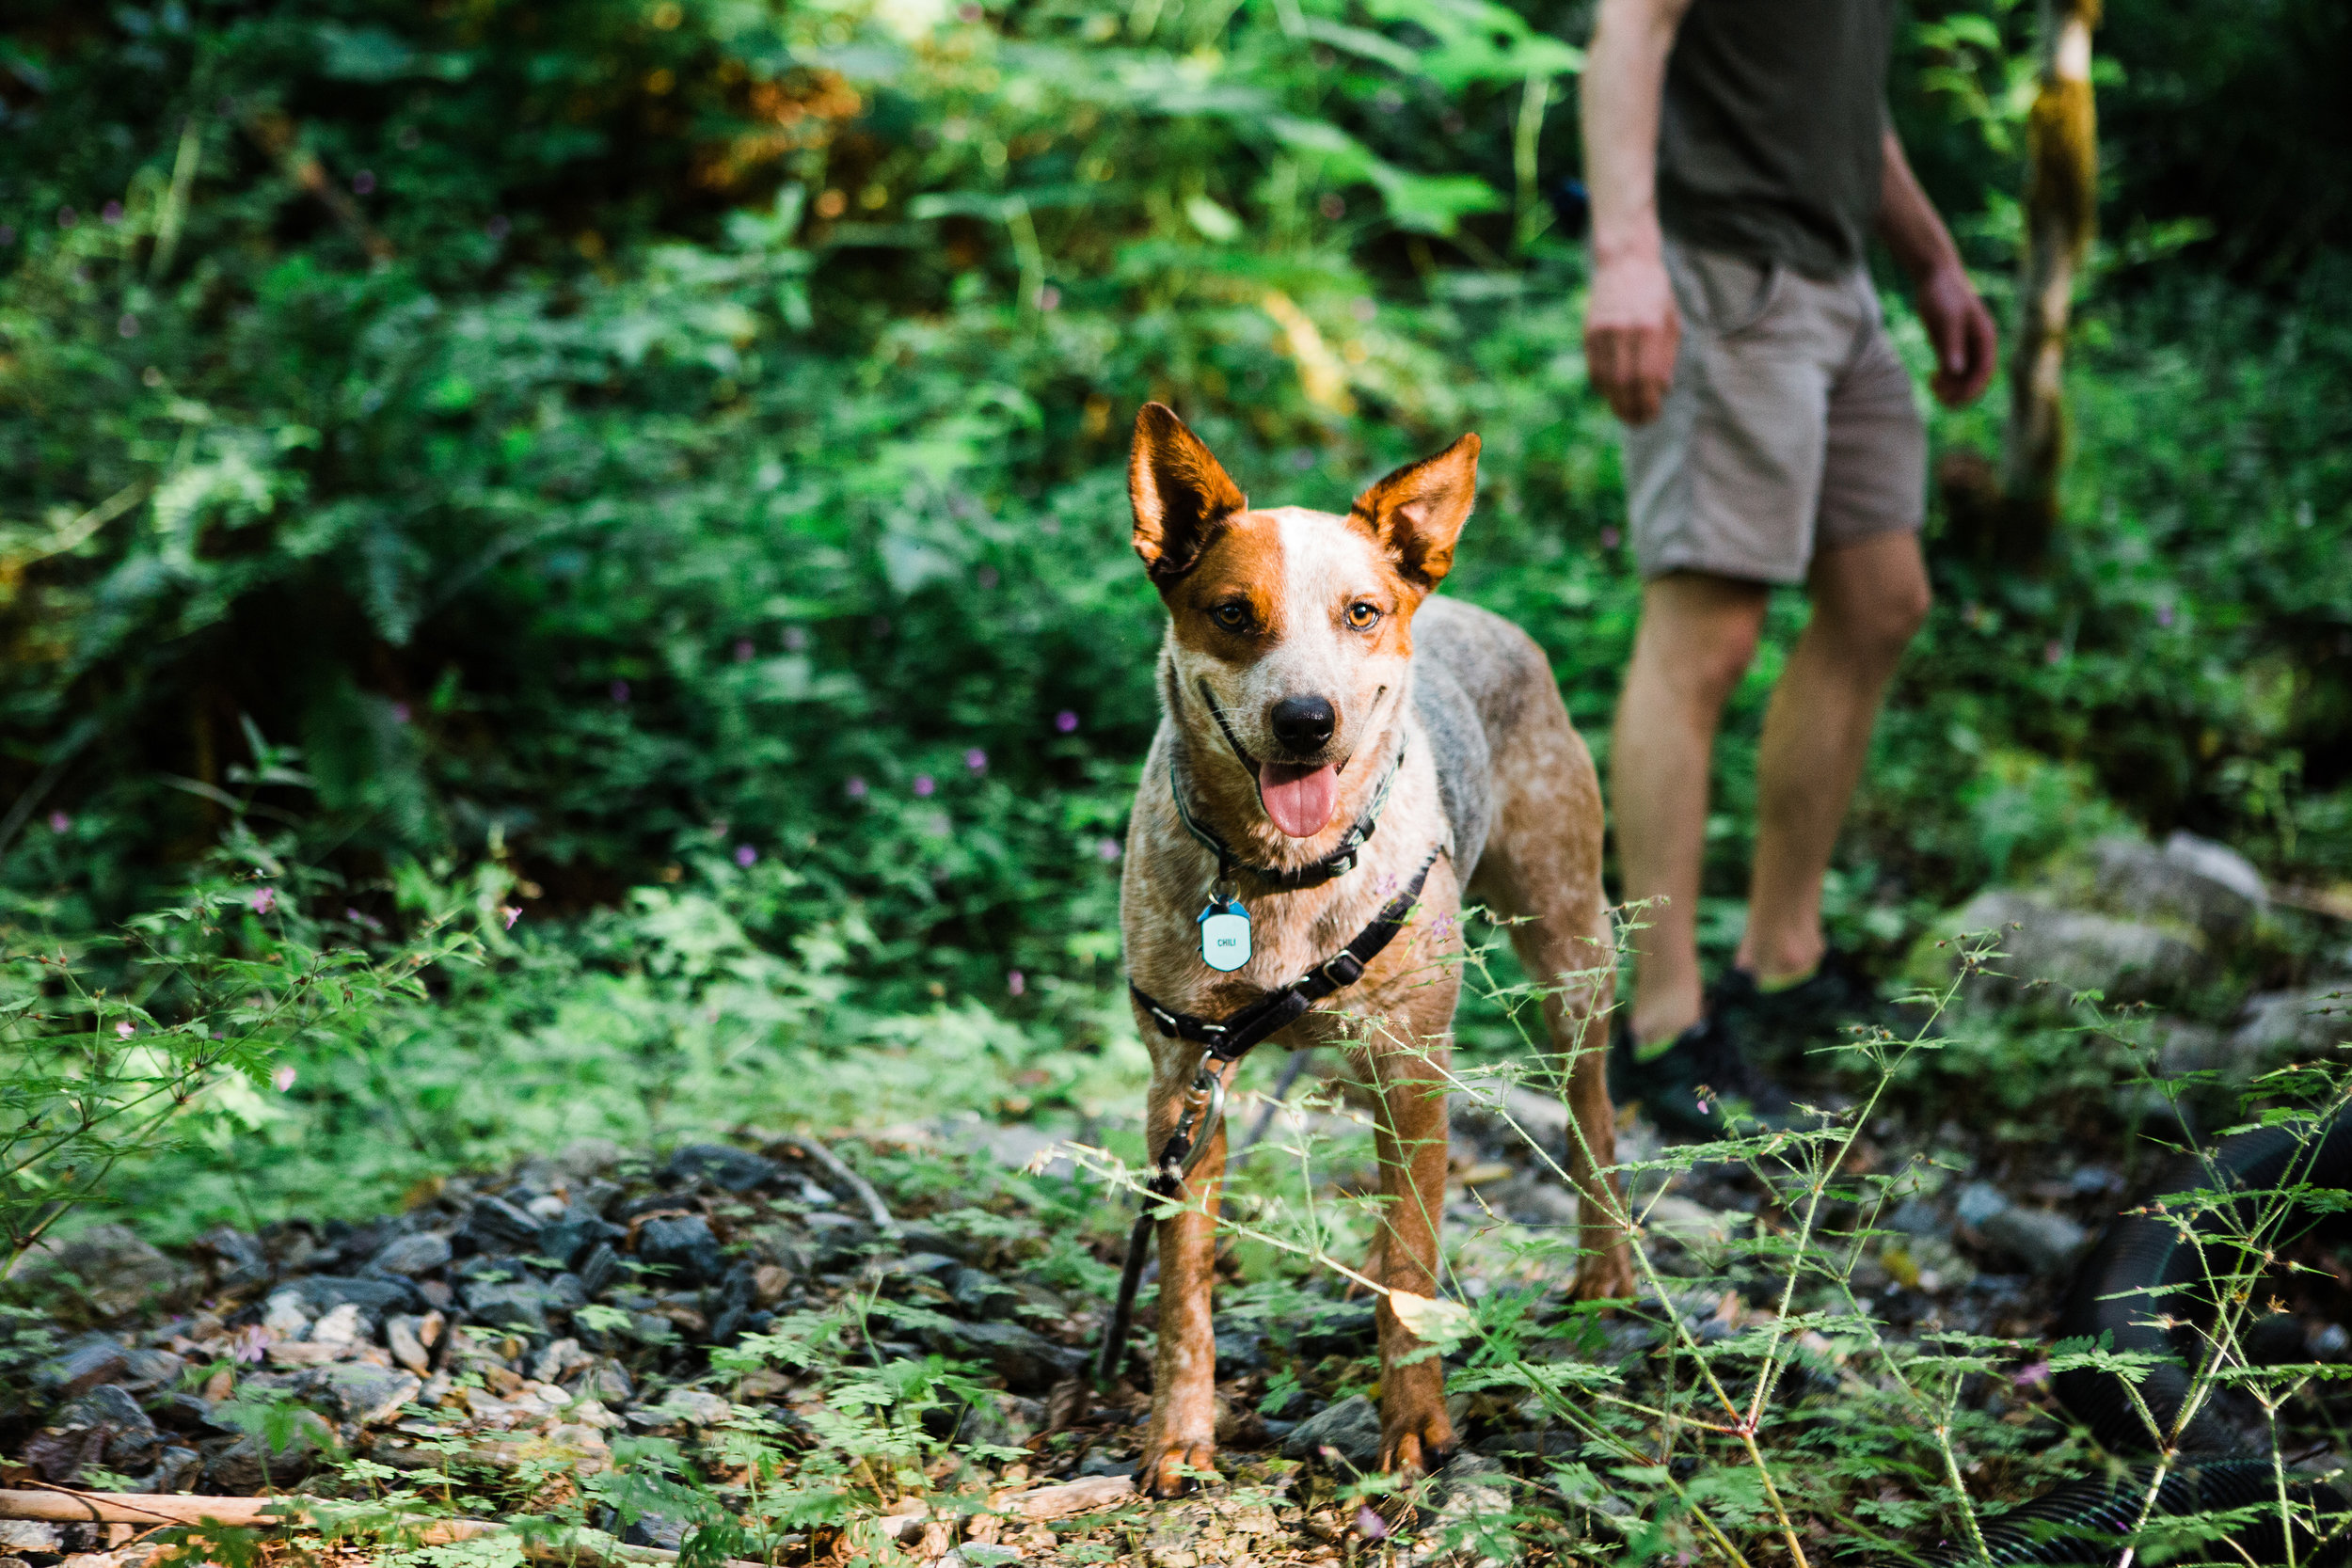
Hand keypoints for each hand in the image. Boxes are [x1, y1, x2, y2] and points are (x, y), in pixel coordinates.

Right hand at [1584, 250, 1680, 424]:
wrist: (1625, 262)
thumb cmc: (1655, 294)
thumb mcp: (1671, 322)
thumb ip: (1666, 358)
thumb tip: (1661, 391)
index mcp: (1650, 327)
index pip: (1647, 378)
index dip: (1649, 403)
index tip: (1652, 416)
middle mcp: (1624, 330)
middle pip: (1625, 384)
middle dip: (1632, 409)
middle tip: (1639, 423)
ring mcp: (1603, 331)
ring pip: (1606, 380)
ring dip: (1616, 403)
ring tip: (1626, 414)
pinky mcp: (1589, 332)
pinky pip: (1594, 369)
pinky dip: (1604, 387)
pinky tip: (1613, 394)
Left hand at [1915, 259, 1997, 407]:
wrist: (1933, 276)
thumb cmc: (1944, 293)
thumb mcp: (1948, 319)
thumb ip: (1952, 345)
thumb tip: (1957, 371)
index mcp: (1985, 337)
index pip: (1985, 370)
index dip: (1974, 388)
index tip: (1957, 400)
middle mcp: (1977, 344)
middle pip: (1974, 377)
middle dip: (1960, 391)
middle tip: (1940, 398)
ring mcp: (1964, 345)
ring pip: (1961, 376)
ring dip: (1950, 387)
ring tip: (1931, 387)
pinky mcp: (1949, 345)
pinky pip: (1950, 369)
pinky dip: (1942, 379)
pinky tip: (1930, 380)